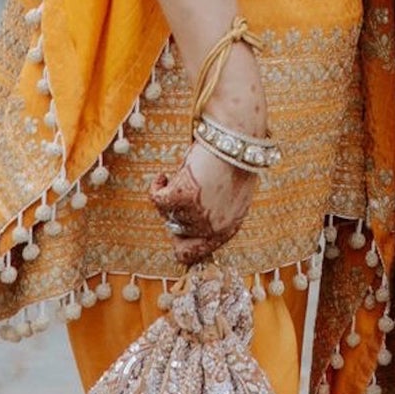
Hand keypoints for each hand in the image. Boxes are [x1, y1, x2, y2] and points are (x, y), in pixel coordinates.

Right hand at [150, 139, 257, 266]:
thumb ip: (215, 215)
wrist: (237, 139)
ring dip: (170, 195)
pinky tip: (163, 176)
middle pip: (176, 232)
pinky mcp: (181, 197)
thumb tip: (188, 223)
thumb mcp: (232, 196)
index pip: (194, 254)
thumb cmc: (236, 160)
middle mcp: (212, 228)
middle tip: (180, 192)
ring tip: (183, 174)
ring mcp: (196, 215)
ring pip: (167, 214)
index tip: (174, 231)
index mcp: (227, 229)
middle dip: (176, 212)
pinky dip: (157, 186)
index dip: (181, 243)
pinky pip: (157, 199)